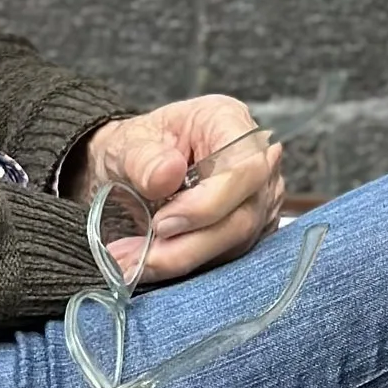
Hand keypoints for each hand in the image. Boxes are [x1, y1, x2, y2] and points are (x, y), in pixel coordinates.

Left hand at [70, 96, 283, 288]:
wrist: (134, 168)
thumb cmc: (138, 147)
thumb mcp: (127, 143)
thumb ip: (143, 158)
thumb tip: (167, 174)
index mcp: (229, 121)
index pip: (243, 168)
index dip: (208, 204)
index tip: (162, 222)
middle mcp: (257, 161)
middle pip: (243, 215)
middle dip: (189, 244)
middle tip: (140, 256)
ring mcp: (259, 199)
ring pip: (236, 244)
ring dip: (182, 260)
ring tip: (133, 263)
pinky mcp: (251, 231)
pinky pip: (227, 259)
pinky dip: (185, 266)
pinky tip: (149, 265)